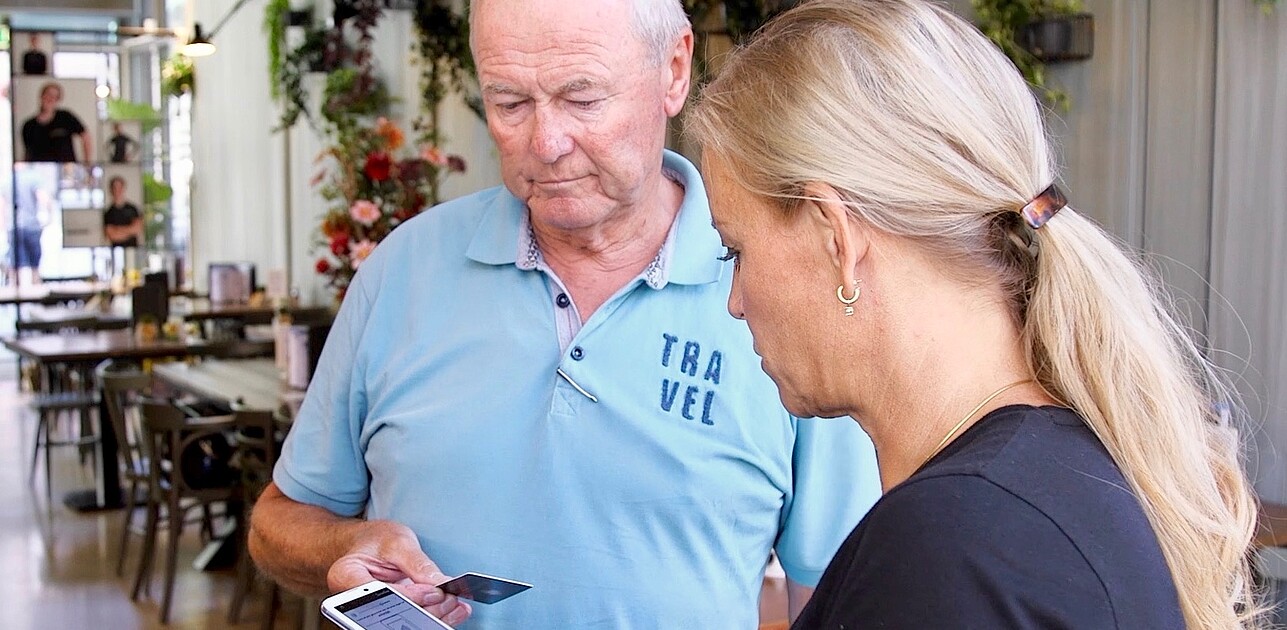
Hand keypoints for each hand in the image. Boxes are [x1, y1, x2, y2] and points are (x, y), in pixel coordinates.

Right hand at [327, 520, 471, 626]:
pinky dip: (435, 617)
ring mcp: (371, 609)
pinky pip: (410, 621)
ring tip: (455, 605)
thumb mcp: (397, 541)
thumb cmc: (376, 540)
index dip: (410, 595)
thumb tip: (440, 583)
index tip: (435, 591)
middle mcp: (354, 599)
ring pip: (402, 622)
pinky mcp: (388, 614)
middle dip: (424, 610)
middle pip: (389, 614)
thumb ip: (417, 563)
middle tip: (448, 599)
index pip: (379, 593)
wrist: (368, 545)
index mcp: (346, 576)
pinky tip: (453, 610)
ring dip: (433, 616)